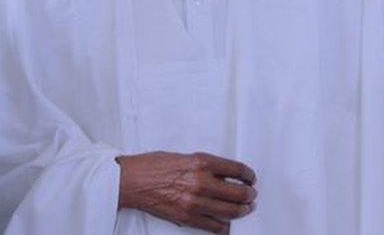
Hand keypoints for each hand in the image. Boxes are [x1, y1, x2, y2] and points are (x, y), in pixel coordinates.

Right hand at [117, 151, 256, 232]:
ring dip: (242, 211)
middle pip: (238, 192)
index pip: (237, 169)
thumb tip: (225, 175)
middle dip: (249, 195)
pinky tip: (227, 224)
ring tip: (245, 209)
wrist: (132, 181)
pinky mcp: (187, 217)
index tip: (251, 178)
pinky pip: (213, 226)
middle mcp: (201, 181)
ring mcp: (195, 202)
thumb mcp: (185, 157)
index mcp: (202, 162)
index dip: (249, 175)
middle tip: (251, 195)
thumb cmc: (153, 166)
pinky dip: (224, 226)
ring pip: (230, 211)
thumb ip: (206, 166)